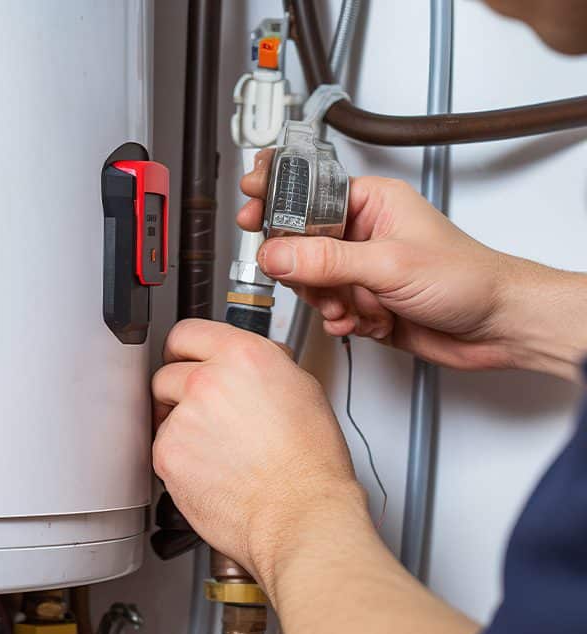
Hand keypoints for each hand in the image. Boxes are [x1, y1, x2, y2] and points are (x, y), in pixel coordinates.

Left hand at [151, 319, 367, 591]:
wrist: (299, 513)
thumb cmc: (309, 463)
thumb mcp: (301, 390)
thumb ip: (262, 367)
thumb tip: (246, 365)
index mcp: (243, 356)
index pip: (187, 332)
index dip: (185, 349)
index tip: (183, 358)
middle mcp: (208, 380)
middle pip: (166, 372)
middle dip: (179, 390)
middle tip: (203, 411)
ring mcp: (183, 417)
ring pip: (162, 412)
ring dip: (179, 424)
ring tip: (215, 447)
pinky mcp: (167, 454)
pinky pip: (162, 446)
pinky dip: (178, 457)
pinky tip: (209, 467)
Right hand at [239, 151, 586, 378]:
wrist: (496, 327)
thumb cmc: (467, 277)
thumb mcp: (390, 263)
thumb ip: (327, 260)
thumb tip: (277, 254)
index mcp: (373, 202)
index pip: (310, 193)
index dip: (278, 200)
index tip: (251, 207)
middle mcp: (363, 233)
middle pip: (301, 245)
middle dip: (308, 272)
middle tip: (320, 283)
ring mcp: (362, 270)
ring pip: (313, 283)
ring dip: (329, 302)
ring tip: (356, 307)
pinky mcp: (364, 302)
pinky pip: (329, 310)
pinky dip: (342, 321)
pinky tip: (365, 322)